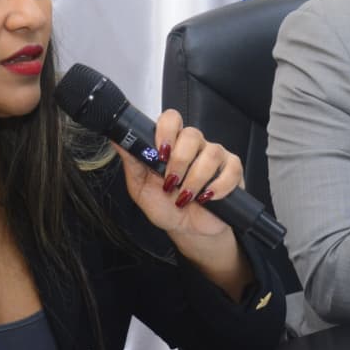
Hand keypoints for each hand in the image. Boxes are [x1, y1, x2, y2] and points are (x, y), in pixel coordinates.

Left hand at [114, 110, 252, 299]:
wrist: (188, 230)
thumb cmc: (166, 207)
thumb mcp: (141, 188)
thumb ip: (132, 163)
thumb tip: (117, 140)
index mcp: (172, 144)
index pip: (171, 119)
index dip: (167, 130)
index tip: (160, 153)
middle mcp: (194, 146)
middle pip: (192, 135)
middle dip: (179, 162)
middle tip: (172, 183)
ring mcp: (215, 156)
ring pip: (211, 153)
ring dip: (196, 179)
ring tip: (187, 197)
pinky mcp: (232, 170)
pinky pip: (230, 170)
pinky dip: (217, 187)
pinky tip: (207, 198)